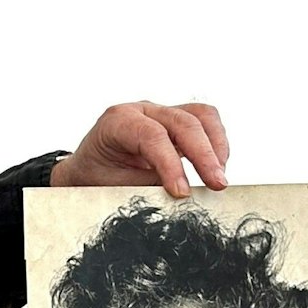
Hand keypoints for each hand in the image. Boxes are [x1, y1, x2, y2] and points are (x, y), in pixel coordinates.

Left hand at [50, 100, 228, 197]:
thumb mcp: (112, 185)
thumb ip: (146, 187)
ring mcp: (161, 113)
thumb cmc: (95, 176)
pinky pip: (205, 123)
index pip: (152, 136)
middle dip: (204, 155)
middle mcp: (141, 110)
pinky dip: (216, 144)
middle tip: (217, 185)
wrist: (88, 170)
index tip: (182, 192)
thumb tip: (182, 197)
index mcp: (117, 121)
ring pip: (201, 115)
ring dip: (216, 146)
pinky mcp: (177, 123)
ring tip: (219, 176)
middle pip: (183, 122)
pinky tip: (216, 167)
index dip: (171, 164)